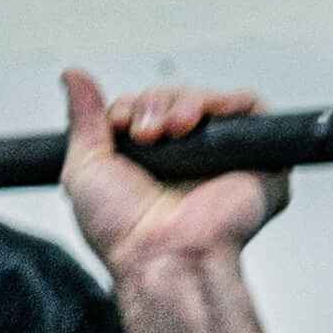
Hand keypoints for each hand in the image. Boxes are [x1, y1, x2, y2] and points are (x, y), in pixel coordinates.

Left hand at [61, 70, 284, 285]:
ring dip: (185, 102)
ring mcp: (223, 159)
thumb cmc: (125, 233)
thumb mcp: (85, 169)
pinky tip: (198, 121)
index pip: (150, 108)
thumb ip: (84, 119)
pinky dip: (225, 101)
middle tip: (146, 131)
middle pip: (178, 99)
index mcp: (153, 162)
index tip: (119, 122)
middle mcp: (189, 160)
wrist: (161, 256)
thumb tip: (74, 76)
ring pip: (210, 101)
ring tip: (170, 130)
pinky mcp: (258, 160)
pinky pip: (251, 110)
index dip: (134, 104)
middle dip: (156, 102)